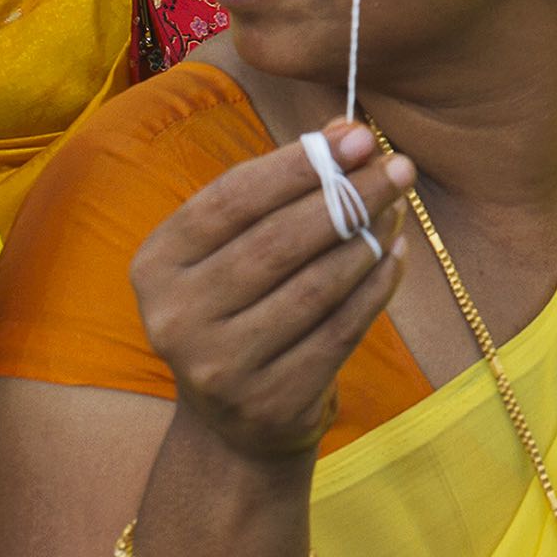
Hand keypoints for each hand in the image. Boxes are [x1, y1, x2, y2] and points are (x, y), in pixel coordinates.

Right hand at [133, 123, 412, 463]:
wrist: (234, 421)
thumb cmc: (240, 305)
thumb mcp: (233, 249)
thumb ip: (280, 191)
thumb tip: (352, 134)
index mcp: (157, 264)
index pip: (233, 198)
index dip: (300, 163)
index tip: (359, 136)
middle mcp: (176, 317)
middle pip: (277, 241)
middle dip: (347, 195)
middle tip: (398, 168)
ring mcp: (219, 366)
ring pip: (314, 286)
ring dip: (368, 239)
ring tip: (399, 206)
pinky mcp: (269, 401)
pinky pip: (338, 331)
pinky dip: (376, 288)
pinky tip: (396, 255)